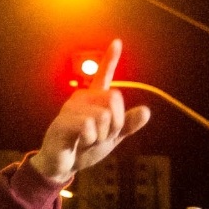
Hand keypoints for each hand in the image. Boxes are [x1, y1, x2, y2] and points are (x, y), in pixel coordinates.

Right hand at [28, 39, 150, 182]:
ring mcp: (71, 108)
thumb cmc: (84, 149)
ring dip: (101, 135)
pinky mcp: (63, 122)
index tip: (117, 42)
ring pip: (104, 116)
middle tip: (99, 135)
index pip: (104, 76)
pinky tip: (79, 142)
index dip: (111, 58)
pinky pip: (89, 125)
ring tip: (87, 140)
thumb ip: (127, 125)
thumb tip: (146, 111)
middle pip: (114, 99)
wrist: (62, 166)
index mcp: (93, 100)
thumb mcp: (111, 138)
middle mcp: (82, 98)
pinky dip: (90, 139)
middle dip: (114, 124)